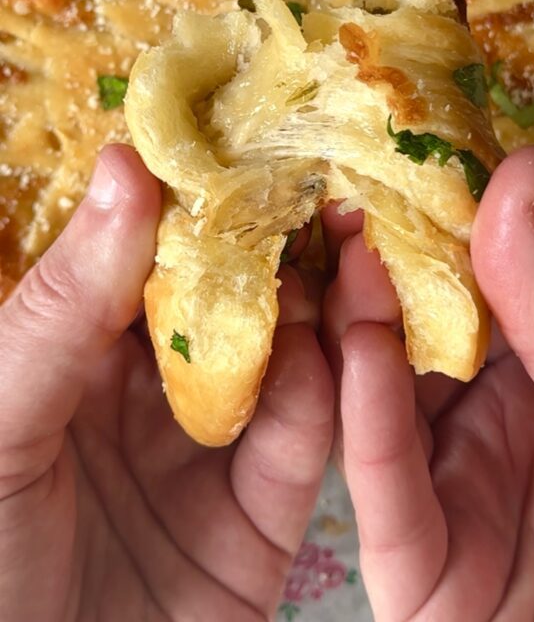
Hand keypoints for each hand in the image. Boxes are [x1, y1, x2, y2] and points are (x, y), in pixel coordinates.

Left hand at [0, 145, 332, 620]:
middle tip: (331, 171)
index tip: (253, 130)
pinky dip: (334, 385)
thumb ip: (63, 305)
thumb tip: (126, 166)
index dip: (198, 191)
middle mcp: (149, 388)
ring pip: (283, 353)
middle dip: (278, 236)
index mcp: (76, 350)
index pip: (148, 250)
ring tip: (356, 236)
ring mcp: (210, 449)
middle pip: (229, 294)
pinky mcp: (263, 515)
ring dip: (321, 298)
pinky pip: (309, 438)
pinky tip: (345, 339)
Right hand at [323, 147, 533, 620]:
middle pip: (418, 341)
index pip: (481, 286)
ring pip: (384, 409)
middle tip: (351, 194)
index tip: (405, 151)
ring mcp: (453, 499)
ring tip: (350, 257)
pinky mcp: (421, 579)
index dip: (442, 221)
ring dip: (363, 332)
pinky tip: (360, 355)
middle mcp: (491, 426)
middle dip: (382, 269)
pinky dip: (371, 425)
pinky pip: (390, 501)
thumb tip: (521, 169)